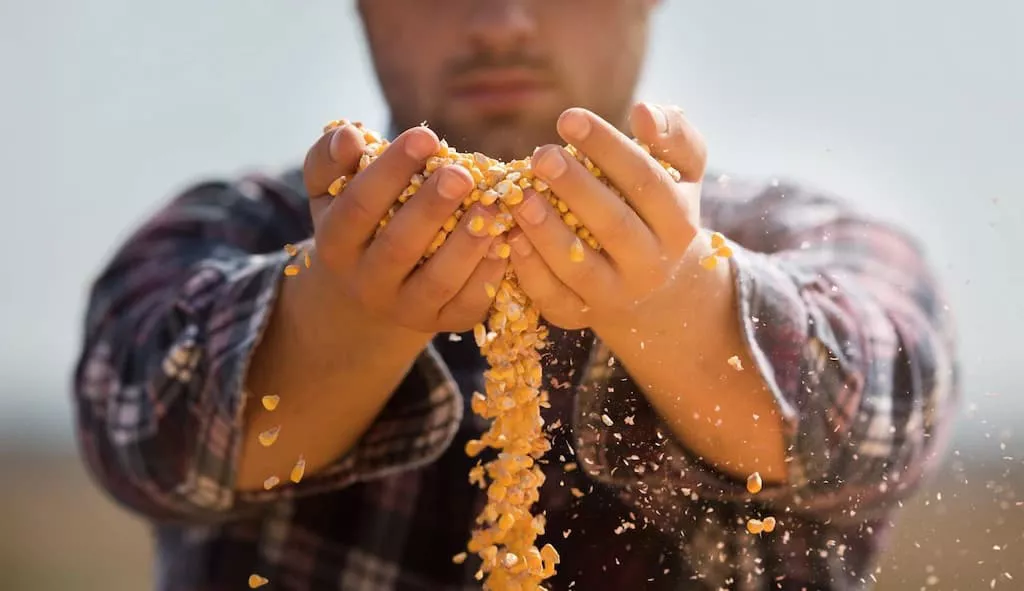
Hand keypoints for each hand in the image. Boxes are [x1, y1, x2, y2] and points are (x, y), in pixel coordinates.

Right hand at [303, 123, 507, 332]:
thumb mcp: (331, 189)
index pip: (358, 206)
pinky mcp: (443, 322)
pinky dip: (489, 274)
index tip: (425, 135)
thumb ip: (331, 158)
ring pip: (437, 281)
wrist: (368, 288)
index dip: (391, 171)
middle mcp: (366, 282)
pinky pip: (468, 304)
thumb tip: (348, 134)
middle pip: (398, 247)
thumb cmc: (358, 220)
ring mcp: (405, 309)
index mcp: (335, 243)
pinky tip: (507, 239)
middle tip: (461, 173)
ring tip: (492, 206)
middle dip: (432, 207)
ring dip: (467, 243)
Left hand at [506, 103, 706, 329]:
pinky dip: (528, 269)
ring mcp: (615, 296)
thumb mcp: (681, 172)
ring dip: (546, 231)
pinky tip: (509, 236)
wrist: (656, 288)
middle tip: (540, 155)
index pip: (644, 181)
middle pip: (613, 225)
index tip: (568, 118)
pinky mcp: (579, 316)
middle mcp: (651, 264)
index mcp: (678, 223)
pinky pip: (551, 297)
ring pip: (579, 267)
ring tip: (519, 196)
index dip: (607, 148)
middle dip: (575, 188)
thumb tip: (642, 113)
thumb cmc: (658, 209)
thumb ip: (673, 135)